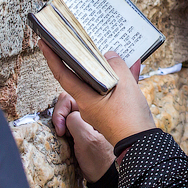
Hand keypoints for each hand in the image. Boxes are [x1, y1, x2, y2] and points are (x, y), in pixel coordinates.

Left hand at [39, 40, 155, 145]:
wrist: (143, 144)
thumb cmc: (130, 119)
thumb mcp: (126, 86)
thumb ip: (116, 66)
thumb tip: (110, 56)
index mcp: (86, 99)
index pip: (63, 75)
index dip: (52, 58)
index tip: (44, 43)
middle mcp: (89, 104)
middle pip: (82, 76)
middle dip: (85, 59)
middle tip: (81, 42)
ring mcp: (101, 108)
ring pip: (101, 82)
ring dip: (109, 68)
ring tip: (118, 52)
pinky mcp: (112, 111)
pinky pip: (113, 90)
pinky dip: (121, 79)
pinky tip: (134, 67)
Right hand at [52, 92, 114, 181]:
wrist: (104, 175)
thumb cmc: (99, 159)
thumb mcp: (87, 139)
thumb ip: (75, 121)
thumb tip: (66, 114)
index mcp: (97, 109)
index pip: (70, 98)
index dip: (61, 112)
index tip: (62, 130)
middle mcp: (92, 110)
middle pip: (66, 102)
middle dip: (60, 117)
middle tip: (63, 133)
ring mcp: (86, 118)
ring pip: (65, 111)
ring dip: (61, 122)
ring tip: (67, 136)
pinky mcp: (81, 126)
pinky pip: (67, 120)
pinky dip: (63, 127)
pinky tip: (68, 137)